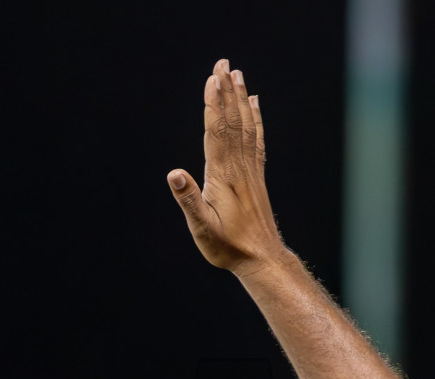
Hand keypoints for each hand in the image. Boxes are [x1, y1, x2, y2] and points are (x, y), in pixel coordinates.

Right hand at [166, 59, 287, 274]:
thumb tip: (173, 174)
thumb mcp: (202, 228)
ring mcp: (250, 170)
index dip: (213, 105)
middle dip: (226, 91)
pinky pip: (256, 140)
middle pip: (232, 122)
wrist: (261, 259)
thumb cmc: (228, 247)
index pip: (217, 132)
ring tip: (237, 74)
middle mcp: (239, 167)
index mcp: (223, 175)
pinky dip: (255, 119)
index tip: (212, 79)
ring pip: (245, 126)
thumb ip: (188, 200)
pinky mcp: (256, 177)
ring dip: (240, 99)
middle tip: (224, 63)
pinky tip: (254, 104)